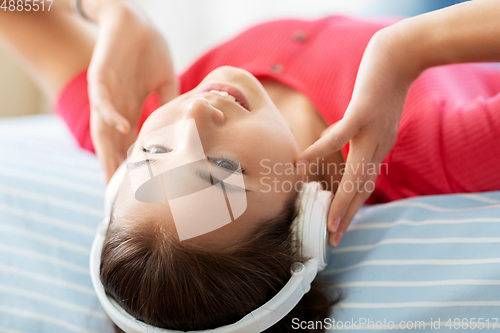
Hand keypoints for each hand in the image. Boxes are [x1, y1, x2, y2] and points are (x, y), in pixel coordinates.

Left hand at [86, 0, 177, 181]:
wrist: (134, 20)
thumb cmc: (149, 50)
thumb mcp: (165, 83)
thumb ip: (169, 105)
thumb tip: (185, 126)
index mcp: (132, 109)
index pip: (130, 143)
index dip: (133, 164)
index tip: (139, 188)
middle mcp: (117, 107)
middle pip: (113, 144)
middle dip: (115, 168)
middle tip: (121, 196)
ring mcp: (107, 94)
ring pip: (104, 129)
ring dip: (108, 152)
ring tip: (114, 176)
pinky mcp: (102, 77)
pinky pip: (104, 100)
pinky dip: (112, 116)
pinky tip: (123, 131)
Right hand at [296, 29, 418, 245]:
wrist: (400, 55)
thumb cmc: (383, 85)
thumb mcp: (375, 116)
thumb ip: (360, 134)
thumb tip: (339, 143)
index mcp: (380, 147)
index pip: (364, 184)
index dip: (352, 208)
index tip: (340, 228)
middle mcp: (379, 144)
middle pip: (362, 186)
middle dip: (348, 215)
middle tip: (335, 239)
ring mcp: (372, 130)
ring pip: (356, 171)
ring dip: (342, 198)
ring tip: (329, 220)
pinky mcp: (362, 111)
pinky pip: (339, 135)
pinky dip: (320, 149)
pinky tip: (302, 162)